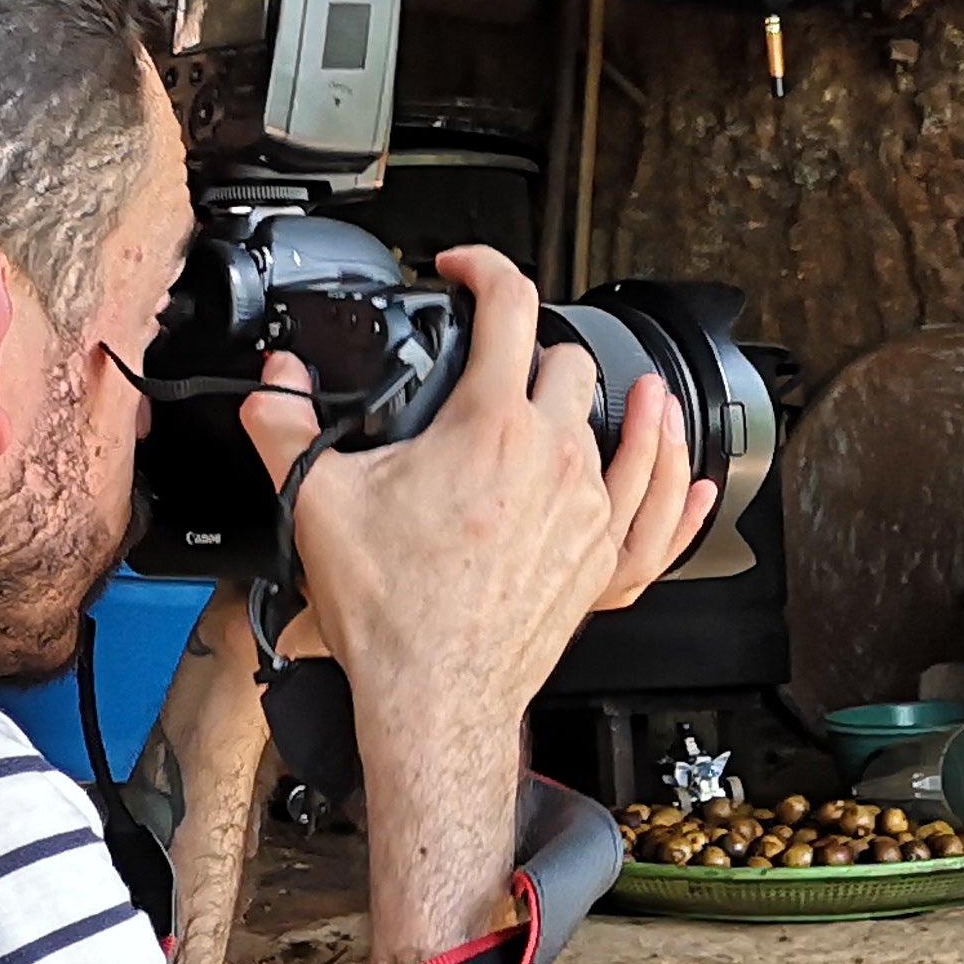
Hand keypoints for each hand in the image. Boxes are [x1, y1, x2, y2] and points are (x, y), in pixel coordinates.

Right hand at [243, 249, 711, 773]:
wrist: (435, 695)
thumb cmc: (392, 613)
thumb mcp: (316, 501)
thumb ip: (283, 425)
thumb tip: (274, 382)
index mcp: (490, 427)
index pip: (509, 306)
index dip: (485, 268)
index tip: (466, 271)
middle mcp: (554, 458)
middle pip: (569, 363)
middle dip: (532, 350)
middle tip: (499, 365)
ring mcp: (588, 509)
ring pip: (615, 427)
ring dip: (596, 404)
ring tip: (588, 390)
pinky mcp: (604, 559)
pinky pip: (658, 508)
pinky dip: (668, 479)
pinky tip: (689, 469)